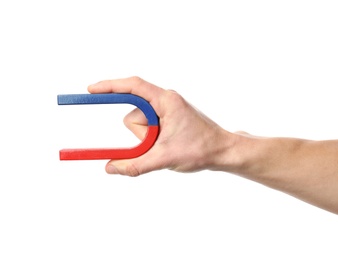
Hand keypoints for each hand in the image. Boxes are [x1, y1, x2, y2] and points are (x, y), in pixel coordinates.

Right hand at [88, 76, 232, 175]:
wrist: (223, 152)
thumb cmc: (201, 149)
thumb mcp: (164, 158)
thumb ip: (134, 165)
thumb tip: (110, 168)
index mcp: (166, 100)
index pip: (132, 86)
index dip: (109, 86)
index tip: (90, 90)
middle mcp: (165, 100)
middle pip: (133, 114)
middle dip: (140, 135)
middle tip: (160, 145)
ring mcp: (167, 109)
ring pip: (140, 124)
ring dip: (147, 140)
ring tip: (168, 147)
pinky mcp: (169, 118)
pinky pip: (148, 127)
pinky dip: (150, 139)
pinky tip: (167, 145)